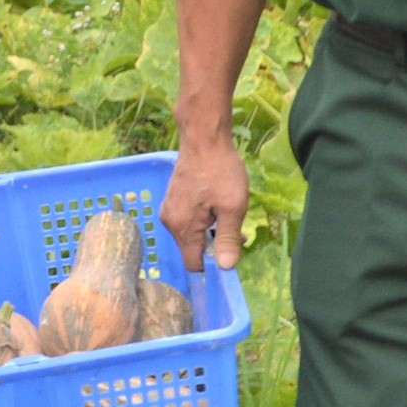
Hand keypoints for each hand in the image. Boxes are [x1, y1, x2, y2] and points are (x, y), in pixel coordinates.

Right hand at [160, 131, 248, 275]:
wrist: (203, 139)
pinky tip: (215, 205)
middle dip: (214, 246)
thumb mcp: (233, 207)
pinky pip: (187, 222)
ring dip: (210, 232)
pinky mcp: (172, 200)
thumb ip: (228, 239)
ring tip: (227, 213)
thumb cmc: (221, 171)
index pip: (194, 264)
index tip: (231, 252)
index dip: (213, 265)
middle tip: (238, 231)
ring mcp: (169, 210)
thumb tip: (225, 267)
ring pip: (190, 235)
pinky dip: (202, 221)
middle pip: (192, 250)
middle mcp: (170, 222)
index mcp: (183, 227)